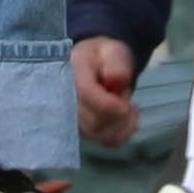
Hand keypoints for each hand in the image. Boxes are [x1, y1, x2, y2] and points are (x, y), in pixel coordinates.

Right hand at [71, 35, 142, 153]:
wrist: (97, 66)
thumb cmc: (103, 57)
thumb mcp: (112, 50)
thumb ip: (115, 62)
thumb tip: (116, 78)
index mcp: (69, 75)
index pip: (84, 95)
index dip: (107, 105)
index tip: (126, 105)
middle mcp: (65, 102)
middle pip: (93, 121)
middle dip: (118, 111)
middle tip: (124, 93)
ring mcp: (73, 121)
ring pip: (101, 135)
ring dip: (123, 123)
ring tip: (127, 103)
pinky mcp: (85, 133)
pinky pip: (108, 142)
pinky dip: (124, 132)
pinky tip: (128, 118)